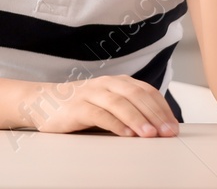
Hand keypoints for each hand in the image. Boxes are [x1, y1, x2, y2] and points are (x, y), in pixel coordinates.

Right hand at [24, 75, 178, 137]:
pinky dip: (114, 124)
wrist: (42, 102)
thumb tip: (160, 129)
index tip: (174, 126)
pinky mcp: (75, 107)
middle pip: (135, 95)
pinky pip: (98, 114)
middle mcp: (104, 84)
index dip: (162, 108)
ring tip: (150, 135)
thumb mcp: (108, 106)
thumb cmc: (80, 107)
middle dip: (155, 114)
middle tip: (168, 132)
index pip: (145, 91)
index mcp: (116, 82)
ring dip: (137, 119)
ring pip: (118, 103)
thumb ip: (129, 111)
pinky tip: (126, 134)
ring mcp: (89, 94)